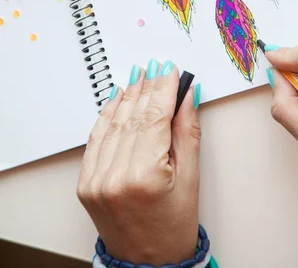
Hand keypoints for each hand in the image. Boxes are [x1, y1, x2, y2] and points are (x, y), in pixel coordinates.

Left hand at [77, 61, 200, 265]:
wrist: (148, 263)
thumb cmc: (174, 227)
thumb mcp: (191, 179)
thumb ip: (187, 133)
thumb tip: (186, 98)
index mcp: (144, 177)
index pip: (154, 118)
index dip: (163, 90)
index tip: (170, 71)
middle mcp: (115, 177)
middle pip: (133, 118)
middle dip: (147, 88)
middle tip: (157, 68)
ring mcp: (96, 180)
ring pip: (113, 125)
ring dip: (127, 97)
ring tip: (139, 77)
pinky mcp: (86, 183)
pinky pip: (96, 140)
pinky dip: (107, 116)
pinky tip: (118, 99)